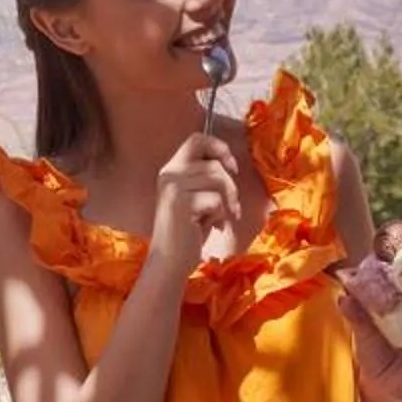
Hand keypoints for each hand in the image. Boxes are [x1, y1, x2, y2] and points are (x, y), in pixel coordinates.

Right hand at [149, 131, 240, 278]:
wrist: (169, 262)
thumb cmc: (187, 233)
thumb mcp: (195, 198)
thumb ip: (205, 178)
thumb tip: (229, 164)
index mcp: (171, 169)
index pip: (197, 139)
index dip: (219, 147)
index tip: (231, 167)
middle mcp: (169, 174)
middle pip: (214, 164)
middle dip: (230, 187)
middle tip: (231, 207)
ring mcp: (173, 187)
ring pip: (218, 180)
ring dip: (228, 202)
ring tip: (221, 219)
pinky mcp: (181, 202)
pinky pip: (216, 200)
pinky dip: (221, 215)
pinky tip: (212, 228)